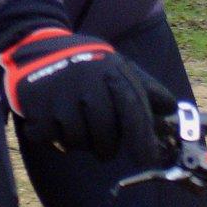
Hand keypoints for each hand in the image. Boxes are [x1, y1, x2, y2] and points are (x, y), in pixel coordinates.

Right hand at [0, 27, 176, 163]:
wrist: (36, 47)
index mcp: (111, 73)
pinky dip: (55, 138)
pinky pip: (53, 141)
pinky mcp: (38, 109)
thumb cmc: (84, 61)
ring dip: (78, 140)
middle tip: (101, 141)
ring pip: (79, 143)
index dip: (142, 140)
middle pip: (106, 138)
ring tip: (74, 120)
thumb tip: (171, 108)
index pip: (133, 112)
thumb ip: (145, 87)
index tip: (147, 160)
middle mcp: (88, 85)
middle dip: (105, 146)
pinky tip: (54, 120)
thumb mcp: (116, 64)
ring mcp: (62, 98)